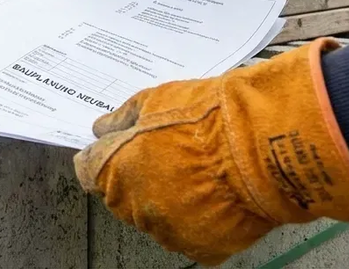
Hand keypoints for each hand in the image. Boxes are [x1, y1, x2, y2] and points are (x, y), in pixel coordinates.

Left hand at [74, 40, 348, 265]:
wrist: (259, 148)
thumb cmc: (205, 119)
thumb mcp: (153, 101)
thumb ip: (120, 119)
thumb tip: (99, 129)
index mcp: (113, 172)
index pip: (89, 171)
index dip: (104, 157)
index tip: (120, 148)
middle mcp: (134, 208)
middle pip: (123, 196)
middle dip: (139, 177)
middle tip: (172, 156)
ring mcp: (168, 232)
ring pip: (157, 218)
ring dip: (168, 200)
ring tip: (200, 175)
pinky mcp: (203, 249)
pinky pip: (192, 234)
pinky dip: (200, 220)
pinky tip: (216, 196)